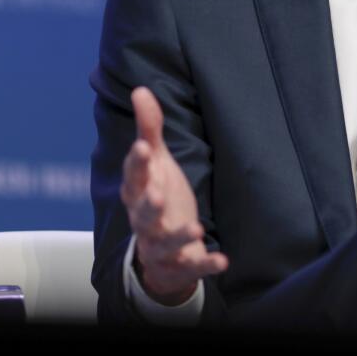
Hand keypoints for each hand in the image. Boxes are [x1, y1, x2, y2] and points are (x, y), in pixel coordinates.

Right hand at [121, 86, 228, 304]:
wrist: (161, 251)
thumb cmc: (157, 197)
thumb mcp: (156, 163)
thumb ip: (149, 129)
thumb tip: (140, 89)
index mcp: (139, 192)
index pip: (134, 176)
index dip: (137, 163)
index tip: (143, 146)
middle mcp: (145, 220)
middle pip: (142, 213)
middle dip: (148, 205)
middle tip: (156, 195)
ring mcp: (160, 244)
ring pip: (164, 243)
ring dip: (178, 237)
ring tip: (196, 229)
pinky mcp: (180, 264)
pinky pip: (191, 266)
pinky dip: (205, 265)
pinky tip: (222, 260)